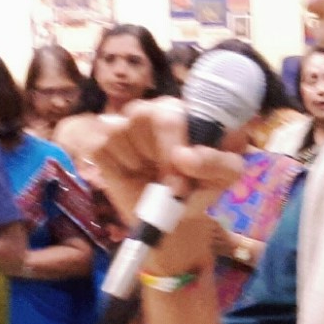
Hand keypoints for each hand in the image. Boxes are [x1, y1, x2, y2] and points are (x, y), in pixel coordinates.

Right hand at [94, 100, 242, 272]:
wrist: (174, 214)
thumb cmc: (201, 186)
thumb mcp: (226, 177)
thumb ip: (216, 163)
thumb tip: (186, 157)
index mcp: (187, 110)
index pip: (172, 112)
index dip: (173, 144)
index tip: (183, 176)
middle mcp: (154, 110)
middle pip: (141, 113)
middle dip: (157, 156)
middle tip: (172, 185)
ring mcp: (125, 124)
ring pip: (117, 129)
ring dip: (136, 161)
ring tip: (152, 174)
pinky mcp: (102, 143)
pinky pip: (98, 146)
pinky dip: (115, 167)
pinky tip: (131, 173)